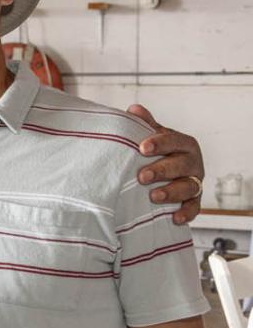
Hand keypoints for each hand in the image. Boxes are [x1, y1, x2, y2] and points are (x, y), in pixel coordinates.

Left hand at [126, 104, 203, 223]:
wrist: (165, 174)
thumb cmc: (158, 153)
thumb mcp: (151, 137)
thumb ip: (144, 125)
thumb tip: (133, 109)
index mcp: (183, 144)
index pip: (175, 141)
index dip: (161, 144)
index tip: (143, 147)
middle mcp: (192, 163)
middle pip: (182, 165)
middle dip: (162, 170)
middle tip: (142, 176)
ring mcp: (194, 182)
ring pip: (189, 187)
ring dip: (172, 192)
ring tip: (153, 197)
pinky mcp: (193, 200)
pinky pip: (194, 208)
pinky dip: (186, 213)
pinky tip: (174, 218)